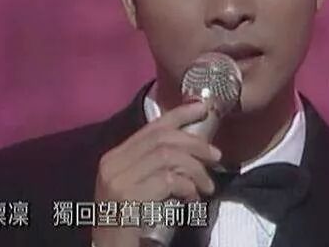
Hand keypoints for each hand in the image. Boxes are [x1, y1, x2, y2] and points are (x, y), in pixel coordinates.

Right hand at [91, 102, 221, 246]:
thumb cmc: (128, 221)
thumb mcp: (138, 187)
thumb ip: (153, 166)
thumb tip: (191, 147)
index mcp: (114, 157)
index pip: (151, 127)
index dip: (179, 113)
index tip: (202, 107)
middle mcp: (112, 164)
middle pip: (162, 138)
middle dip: (195, 144)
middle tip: (216, 156)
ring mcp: (117, 180)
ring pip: (168, 156)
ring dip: (195, 169)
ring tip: (208, 185)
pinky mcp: (127, 198)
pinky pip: (167, 180)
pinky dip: (187, 186)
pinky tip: (192, 199)